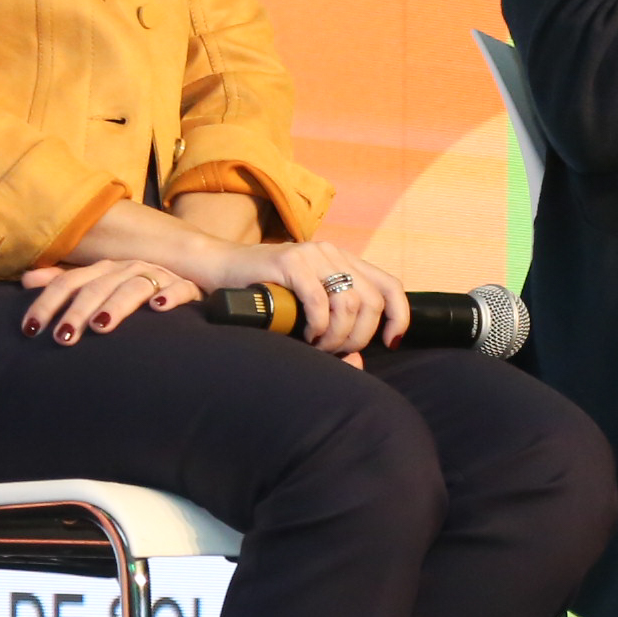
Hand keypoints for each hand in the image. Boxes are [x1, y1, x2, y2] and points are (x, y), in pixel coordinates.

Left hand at [20, 255, 198, 344]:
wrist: (187, 284)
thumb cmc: (135, 294)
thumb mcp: (98, 287)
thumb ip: (65, 284)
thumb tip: (25, 280)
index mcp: (104, 270)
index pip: (69, 282)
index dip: (47, 303)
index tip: (30, 329)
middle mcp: (127, 269)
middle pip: (96, 287)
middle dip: (77, 311)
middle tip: (63, 338)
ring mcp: (157, 276)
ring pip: (132, 288)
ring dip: (115, 306)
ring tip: (101, 326)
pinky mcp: (185, 287)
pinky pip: (179, 289)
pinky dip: (169, 296)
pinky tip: (158, 308)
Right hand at [217, 239, 406, 356]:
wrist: (219, 270)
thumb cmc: (263, 296)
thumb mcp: (305, 312)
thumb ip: (334, 332)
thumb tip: (358, 362)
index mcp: (343, 261)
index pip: (389, 285)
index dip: (398, 315)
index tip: (391, 342)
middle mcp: (332, 254)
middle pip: (371, 301)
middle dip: (359, 336)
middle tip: (336, 351)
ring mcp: (311, 255)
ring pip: (349, 302)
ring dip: (336, 335)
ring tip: (318, 346)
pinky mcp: (289, 262)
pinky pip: (318, 300)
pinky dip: (317, 325)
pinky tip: (306, 335)